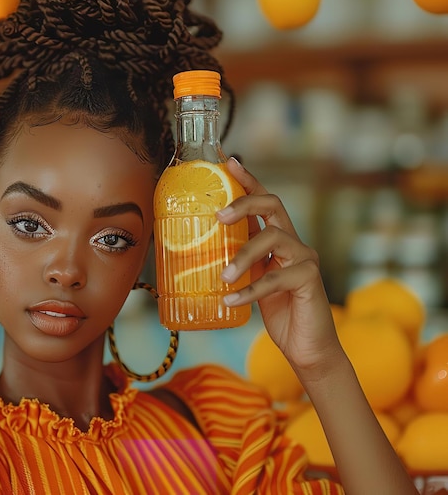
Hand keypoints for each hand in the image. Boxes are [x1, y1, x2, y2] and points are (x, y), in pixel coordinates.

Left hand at [216, 158, 340, 375]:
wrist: (307, 349)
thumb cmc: (279, 313)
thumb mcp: (253, 281)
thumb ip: (240, 262)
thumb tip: (202, 252)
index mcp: (279, 240)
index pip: (264, 202)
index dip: (248, 180)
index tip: (228, 162)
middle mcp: (295, 243)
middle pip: (273, 206)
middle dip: (244, 204)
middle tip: (218, 217)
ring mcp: (305, 259)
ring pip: (273, 239)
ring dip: (243, 256)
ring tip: (223, 275)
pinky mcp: (309, 280)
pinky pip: (275, 278)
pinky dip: (249, 290)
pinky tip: (229, 300)